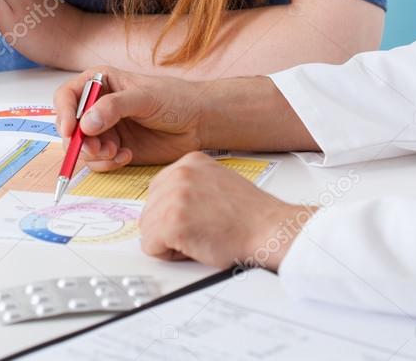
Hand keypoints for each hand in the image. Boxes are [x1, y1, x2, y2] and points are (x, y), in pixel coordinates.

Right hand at [53, 67, 205, 166]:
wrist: (198, 122)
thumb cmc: (175, 99)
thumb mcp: (145, 97)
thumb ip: (115, 107)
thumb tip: (86, 123)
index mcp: (101, 82)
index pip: (68, 95)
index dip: (63, 112)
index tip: (70, 130)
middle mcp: (98, 106)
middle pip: (70, 126)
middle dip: (80, 141)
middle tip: (98, 149)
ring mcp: (106, 129)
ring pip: (82, 147)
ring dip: (95, 154)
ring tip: (117, 152)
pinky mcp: (115, 149)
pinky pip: (98, 161)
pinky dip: (107, 163)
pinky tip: (126, 155)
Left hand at [139, 152, 317, 269]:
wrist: (267, 228)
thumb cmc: (248, 214)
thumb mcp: (216, 181)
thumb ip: (190, 184)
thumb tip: (169, 199)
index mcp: (190, 161)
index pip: (158, 189)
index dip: (173, 211)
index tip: (191, 217)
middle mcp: (180, 173)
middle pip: (149, 209)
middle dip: (168, 227)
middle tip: (198, 230)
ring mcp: (175, 196)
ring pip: (148, 229)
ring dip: (169, 241)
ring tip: (198, 236)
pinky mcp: (173, 222)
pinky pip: (151, 247)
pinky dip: (169, 255)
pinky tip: (194, 246)